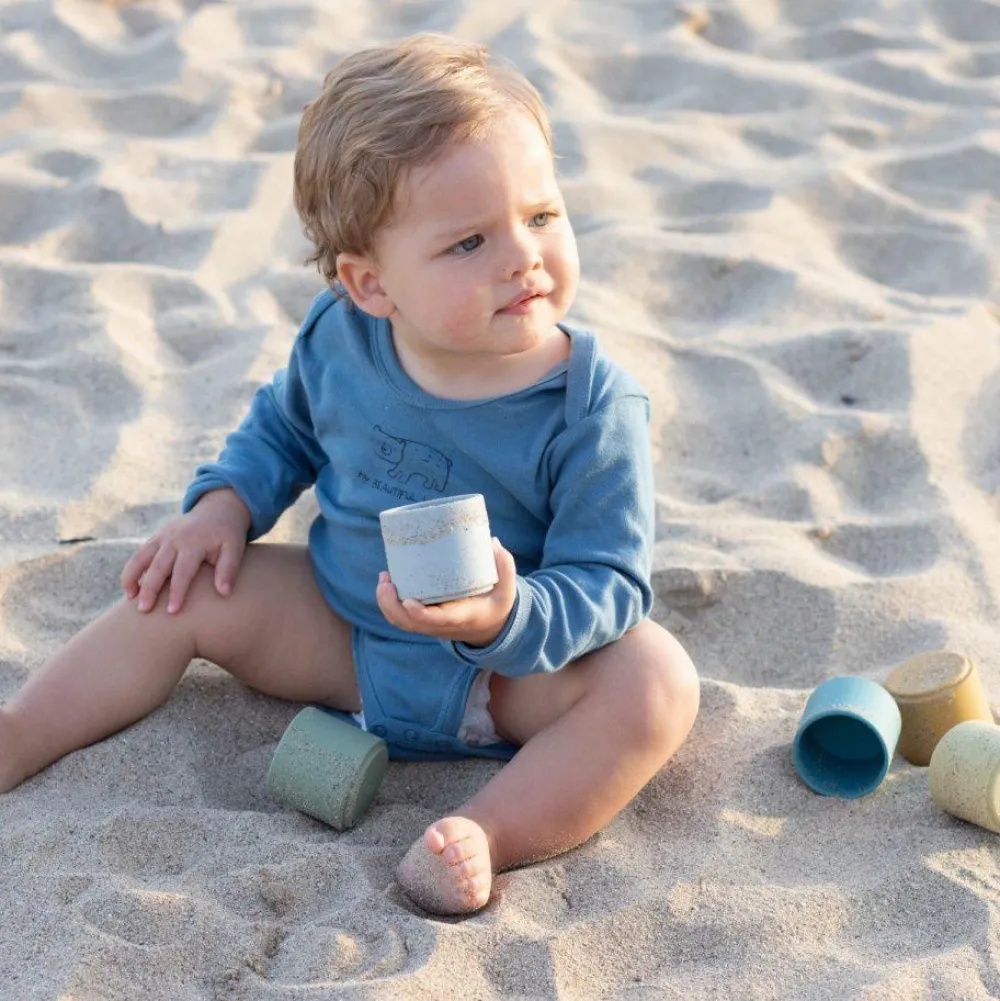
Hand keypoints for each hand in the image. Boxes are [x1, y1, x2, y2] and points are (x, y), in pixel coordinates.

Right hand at [121, 488, 250, 614]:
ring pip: (141, 557)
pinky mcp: (156, 538)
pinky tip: (130, 588)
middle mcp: (174, 539)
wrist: (218, 509)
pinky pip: (140, 554)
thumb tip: (224, 593)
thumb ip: (229, 569)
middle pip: (158, 566)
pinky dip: (132, 570)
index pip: (183, 570)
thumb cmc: (228, 534)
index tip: (172, 611)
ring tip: (129, 598)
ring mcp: (163, 537)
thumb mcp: (234, 548)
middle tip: (143, 610)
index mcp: (194, 542)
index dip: (177, 591)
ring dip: (132, 577)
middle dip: (149, 588)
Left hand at [376, 538, 516, 646]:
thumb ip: (504, 566)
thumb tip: (491, 541)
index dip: (420, 614)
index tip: (408, 601)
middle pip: (409, 624)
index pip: (437, 620)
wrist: (490, 628)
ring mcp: (431, 625)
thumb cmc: (496, 604)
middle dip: (392, 606)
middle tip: (386, 580)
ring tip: (384, 579)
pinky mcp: (424, 621)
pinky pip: (401, 619)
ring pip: (402, 623)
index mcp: (462, 617)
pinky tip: (386, 584)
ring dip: (386, 604)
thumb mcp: (507, 590)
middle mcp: (442, 625)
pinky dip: (389, 605)